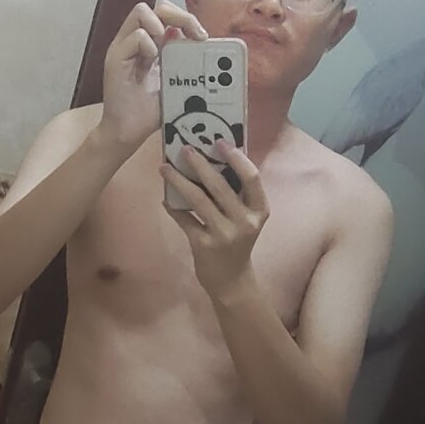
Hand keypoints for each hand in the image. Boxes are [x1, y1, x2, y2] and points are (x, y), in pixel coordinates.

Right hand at [99, 0, 207, 158]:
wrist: (129, 132)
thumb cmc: (149, 111)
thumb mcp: (175, 82)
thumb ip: (184, 62)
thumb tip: (199, 43)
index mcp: (151, 44)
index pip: (167, 14)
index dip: (186, 18)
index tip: (202, 37)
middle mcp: (135, 41)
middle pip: (156, 6)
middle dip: (179, 15)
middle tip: (194, 34)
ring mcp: (124, 48)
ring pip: (141, 12)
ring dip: (160, 24)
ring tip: (166, 46)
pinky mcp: (115, 59)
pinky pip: (134, 37)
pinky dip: (147, 44)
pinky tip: (152, 61)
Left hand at [161, 143, 268, 300]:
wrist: (231, 280)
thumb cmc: (238, 242)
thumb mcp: (246, 218)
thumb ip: (236, 194)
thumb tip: (211, 159)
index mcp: (259, 210)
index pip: (252, 177)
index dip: (236, 158)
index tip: (219, 142)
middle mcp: (245, 222)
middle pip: (220, 185)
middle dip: (200, 164)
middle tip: (185, 149)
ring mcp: (224, 234)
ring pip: (198, 199)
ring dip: (179, 181)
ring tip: (164, 168)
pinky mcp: (204, 245)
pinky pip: (184, 219)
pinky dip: (172, 207)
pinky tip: (165, 198)